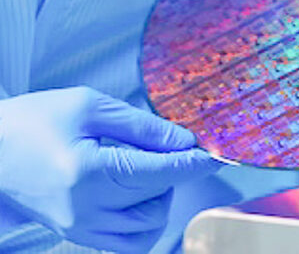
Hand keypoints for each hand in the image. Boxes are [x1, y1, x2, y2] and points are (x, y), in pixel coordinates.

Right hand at [0, 87, 218, 252]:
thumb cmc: (36, 120)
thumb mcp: (89, 107)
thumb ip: (141, 126)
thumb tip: (183, 140)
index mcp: (88, 172)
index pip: (157, 172)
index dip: (191, 163)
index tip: (213, 154)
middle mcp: (86, 210)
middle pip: (156, 200)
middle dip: (172, 174)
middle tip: (166, 147)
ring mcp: (81, 229)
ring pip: (146, 229)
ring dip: (160, 200)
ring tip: (147, 169)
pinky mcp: (78, 237)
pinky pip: (126, 243)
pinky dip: (142, 221)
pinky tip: (137, 194)